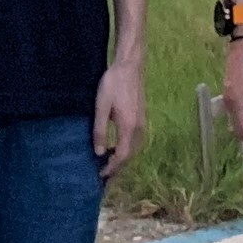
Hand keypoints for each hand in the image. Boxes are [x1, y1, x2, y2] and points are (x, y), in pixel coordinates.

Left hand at [92, 53, 145, 184]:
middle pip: (130, 155)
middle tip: (103, 174)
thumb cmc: (113, 84)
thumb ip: (100, 131)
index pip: (122, 156)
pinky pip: (135, 140)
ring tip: (108, 163)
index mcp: (129, 128)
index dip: (112, 168)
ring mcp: (142, 123)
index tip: (100, 175)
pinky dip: (126, 148)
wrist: (130, 66)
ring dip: (122, 158)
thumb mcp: (101, 107)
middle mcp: (139, 129)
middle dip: (117, 167)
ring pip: (134, 148)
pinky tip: (116, 147)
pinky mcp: (142, 118)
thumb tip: (99, 153)